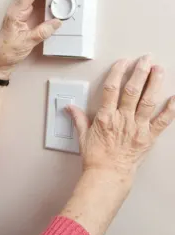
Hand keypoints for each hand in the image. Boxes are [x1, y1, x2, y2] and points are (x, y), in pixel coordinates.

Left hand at [0, 0, 62, 77]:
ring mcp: (18, 12)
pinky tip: (49, 1)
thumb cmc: (7, 52)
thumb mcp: (28, 42)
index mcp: (15, 13)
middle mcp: (15, 10)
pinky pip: (31, 1)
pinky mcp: (21, 16)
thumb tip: (56, 22)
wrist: (0, 60)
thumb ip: (43, 32)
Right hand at [67, 55, 174, 178]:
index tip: (123, 63)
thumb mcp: (83, 136)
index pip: (111, 89)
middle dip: (140, 72)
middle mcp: (122, 120)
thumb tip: (70, 107)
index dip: (117, 73)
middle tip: (145, 59)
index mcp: (105, 117)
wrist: (107, 175)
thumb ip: (78, 118)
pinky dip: (171, 109)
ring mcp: (137, 128)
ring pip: (148, 101)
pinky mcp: (149, 137)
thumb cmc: (96, 158)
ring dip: (154, 83)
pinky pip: (163, 121)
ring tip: (159, 70)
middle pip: (132, 90)